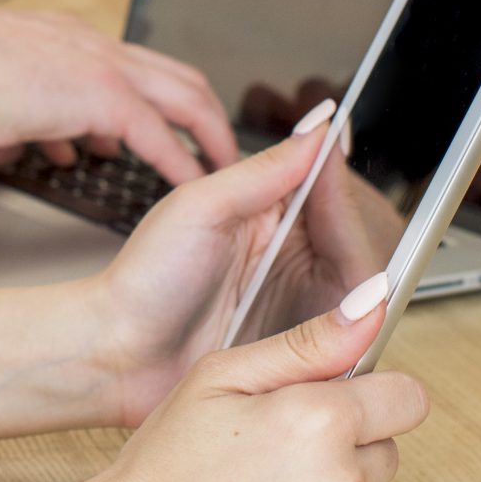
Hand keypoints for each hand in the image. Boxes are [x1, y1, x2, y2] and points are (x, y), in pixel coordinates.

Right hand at [0, 0, 237, 179]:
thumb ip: (28, 121)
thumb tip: (36, 147)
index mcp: (65, 39)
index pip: (130, 63)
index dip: (156, 95)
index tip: (166, 126)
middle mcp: (91, 44)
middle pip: (173, 74)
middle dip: (201, 112)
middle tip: (215, 144)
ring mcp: (102, 66)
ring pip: (183, 97)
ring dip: (207, 134)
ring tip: (221, 165)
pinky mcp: (103, 95)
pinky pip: (159, 134)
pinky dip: (182, 160)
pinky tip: (194, 183)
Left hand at [82, 118, 399, 423]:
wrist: (118, 353)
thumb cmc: (145, 280)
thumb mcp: (198, 209)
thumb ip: (261, 171)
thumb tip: (316, 127)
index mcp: (265, 211)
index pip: (326, 189)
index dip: (339, 184)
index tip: (341, 176)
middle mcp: (287, 253)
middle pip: (353, 236)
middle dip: (355, 233)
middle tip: (344, 235)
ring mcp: (295, 301)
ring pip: (359, 285)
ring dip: (362, 281)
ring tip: (356, 281)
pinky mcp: (300, 347)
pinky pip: (347, 335)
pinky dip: (355, 326)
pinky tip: (355, 322)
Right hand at [82, 281, 427, 481]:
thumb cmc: (160, 472)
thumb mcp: (216, 381)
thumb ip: (307, 343)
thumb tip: (374, 304)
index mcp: (316, 421)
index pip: (406, 398)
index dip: (369, 398)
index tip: (333, 409)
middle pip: (387, 452)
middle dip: (345, 450)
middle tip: (272, 461)